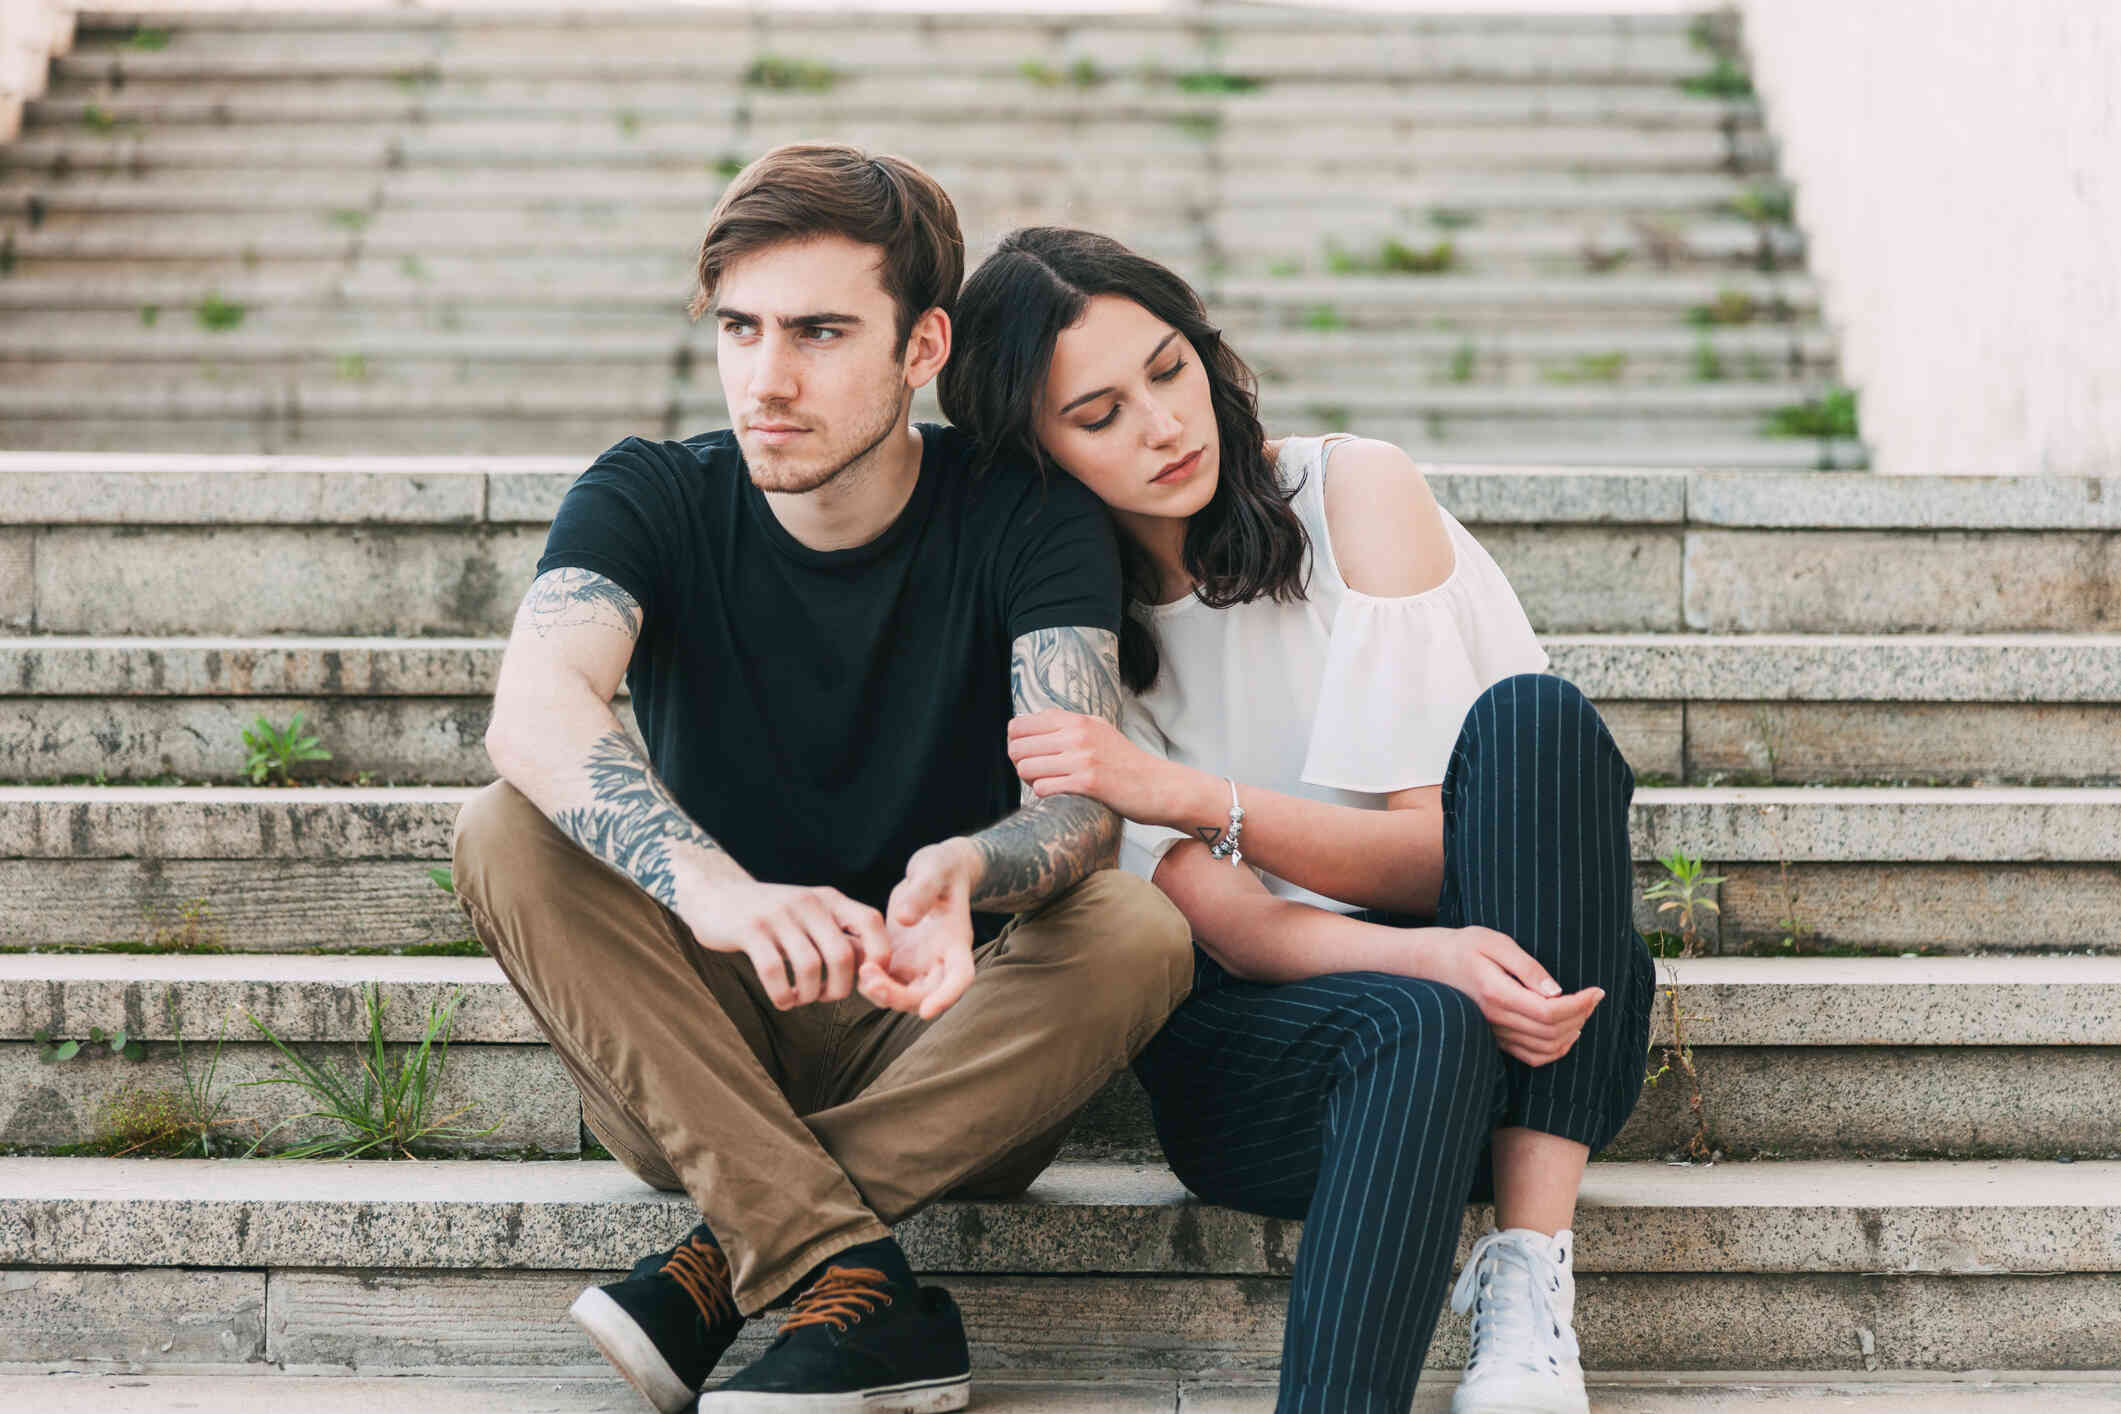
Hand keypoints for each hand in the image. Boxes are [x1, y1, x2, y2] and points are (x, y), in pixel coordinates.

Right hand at [676, 878, 887, 1010]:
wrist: (715, 896)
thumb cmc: (773, 917)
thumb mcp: (809, 916)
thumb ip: (839, 937)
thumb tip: (872, 970)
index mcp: (829, 898)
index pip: (871, 922)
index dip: (879, 955)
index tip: (868, 980)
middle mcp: (808, 902)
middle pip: (842, 955)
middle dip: (839, 988)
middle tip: (825, 997)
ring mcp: (778, 914)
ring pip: (809, 967)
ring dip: (809, 995)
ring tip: (800, 998)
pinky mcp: (750, 929)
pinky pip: (774, 971)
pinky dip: (783, 995)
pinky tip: (783, 999)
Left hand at [861, 839, 978, 1019]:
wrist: (936, 871)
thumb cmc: (940, 868)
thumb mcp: (932, 870)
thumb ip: (921, 893)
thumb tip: (903, 919)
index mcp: (956, 941)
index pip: (960, 977)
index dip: (946, 998)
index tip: (927, 1012)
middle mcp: (939, 960)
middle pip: (925, 996)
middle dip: (898, 997)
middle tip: (869, 978)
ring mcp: (919, 963)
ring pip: (902, 996)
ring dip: (881, 993)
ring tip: (861, 971)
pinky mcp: (899, 960)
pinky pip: (885, 982)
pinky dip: (870, 981)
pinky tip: (854, 962)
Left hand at [1006, 709, 1194, 825]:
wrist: (1159, 785)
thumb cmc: (1126, 763)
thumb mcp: (1099, 731)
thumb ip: (1068, 725)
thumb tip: (1033, 722)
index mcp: (1077, 720)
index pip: (1020, 724)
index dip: (1016, 743)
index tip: (1028, 755)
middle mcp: (1077, 735)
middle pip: (1018, 747)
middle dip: (1019, 764)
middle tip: (1035, 774)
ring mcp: (1082, 758)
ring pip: (1026, 767)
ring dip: (1030, 780)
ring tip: (1046, 784)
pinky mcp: (1088, 783)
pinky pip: (1043, 787)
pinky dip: (1044, 793)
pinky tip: (1058, 794)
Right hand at [1424, 926, 1603, 1067]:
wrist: (1429, 963)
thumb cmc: (1464, 946)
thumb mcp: (1495, 942)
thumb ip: (1527, 967)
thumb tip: (1557, 991)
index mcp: (1497, 994)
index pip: (1550, 1011)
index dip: (1580, 1004)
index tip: (1597, 990)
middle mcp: (1496, 1019)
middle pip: (1552, 1031)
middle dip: (1581, 1015)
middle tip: (1593, 997)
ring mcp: (1495, 1033)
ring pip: (1545, 1048)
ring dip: (1572, 1033)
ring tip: (1583, 1011)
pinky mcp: (1496, 1038)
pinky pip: (1532, 1057)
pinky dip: (1556, 1051)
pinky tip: (1567, 1033)